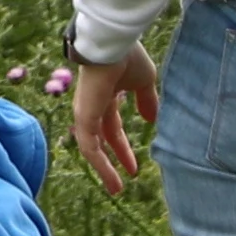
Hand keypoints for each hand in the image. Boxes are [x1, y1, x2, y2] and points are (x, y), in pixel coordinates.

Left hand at [71, 50, 161, 194]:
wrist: (114, 46)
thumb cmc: (128, 57)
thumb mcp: (143, 82)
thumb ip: (146, 101)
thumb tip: (151, 120)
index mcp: (106, 96)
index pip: (113, 126)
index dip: (123, 146)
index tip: (134, 166)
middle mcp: (93, 106)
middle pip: (103, 138)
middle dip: (115, 159)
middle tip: (124, 180)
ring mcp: (85, 112)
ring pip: (92, 148)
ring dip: (104, 169)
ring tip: (116, 189)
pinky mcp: (83, 118)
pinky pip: (89, 147)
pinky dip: (100, 165)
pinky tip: (113, 179)